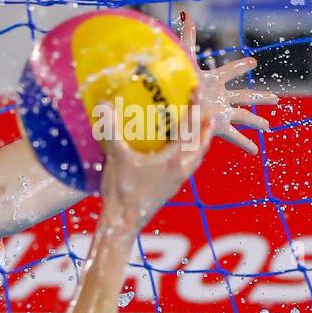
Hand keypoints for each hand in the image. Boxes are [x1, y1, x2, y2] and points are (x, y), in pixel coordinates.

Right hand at [99, 115, 213, 232]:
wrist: (124, 222)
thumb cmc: (122, 190)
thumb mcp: (116, 157)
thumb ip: (112, 130)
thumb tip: (104, 104)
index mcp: (173, 159)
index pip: (188, 128)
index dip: (194, 107)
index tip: (197, 90)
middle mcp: (181, 169)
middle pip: (202, 143)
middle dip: (206, 126)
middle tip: (208, 110)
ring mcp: (178, 180)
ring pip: (198, 157)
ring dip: (202, 142)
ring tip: (202, 131)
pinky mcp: (172, 188)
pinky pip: (189, 166)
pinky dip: (191, 155)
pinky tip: (180, 155)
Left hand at [178, 9, 277, 154]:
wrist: (169, 108)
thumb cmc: (177, 83)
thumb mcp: (185, 59)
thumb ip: (187, 37)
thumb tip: (185, 12)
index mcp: (213, 81)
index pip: (229, 71)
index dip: (240, 66)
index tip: (253, 62)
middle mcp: (220, 97)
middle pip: (244, 96)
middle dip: (259, 97)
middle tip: (276, 99)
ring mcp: (220, 112)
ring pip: (245, 116)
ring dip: (256, 121)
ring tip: (268, 127)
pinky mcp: (217, 126)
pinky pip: (235, 136)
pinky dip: (245, 143)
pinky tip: (255, 152)